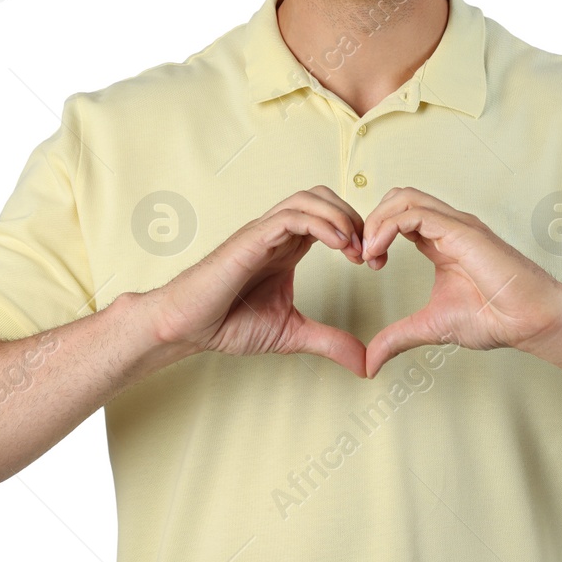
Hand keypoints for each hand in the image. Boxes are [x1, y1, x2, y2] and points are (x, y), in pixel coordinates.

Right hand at [147, 186, 368, 376]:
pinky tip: (338, 244)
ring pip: (308, 199)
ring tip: (356, 248)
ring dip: (340, 216)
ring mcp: (263, 233)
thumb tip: (365, 364)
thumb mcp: (293, 333)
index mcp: (288, 248)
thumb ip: (330, 342)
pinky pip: (290, 216)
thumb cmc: (227, 323)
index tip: (375, 262)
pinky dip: (320, 223)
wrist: (187, 327)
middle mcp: (277, 234)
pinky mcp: (251, 239)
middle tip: (370, 252)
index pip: (330, 217)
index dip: (358, 232)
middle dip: (354, 216)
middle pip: (323, 197)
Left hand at [360, 187, 561, 378]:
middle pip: (399, 197)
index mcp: (442, 242)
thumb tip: (370, 363)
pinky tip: (380, 253)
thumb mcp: (431, 326)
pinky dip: (389, 227)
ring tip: (369, 253)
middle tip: (363, 255)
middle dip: (371, 220)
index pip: (400, 216)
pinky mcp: (462, 231)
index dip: (375, 233)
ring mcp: (456, 225)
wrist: (529, 321)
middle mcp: (448, 227)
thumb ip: (397, 338)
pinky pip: (416, 214)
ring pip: (405, 198)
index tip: (366, 263)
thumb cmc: (496, 317)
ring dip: (377, 221)